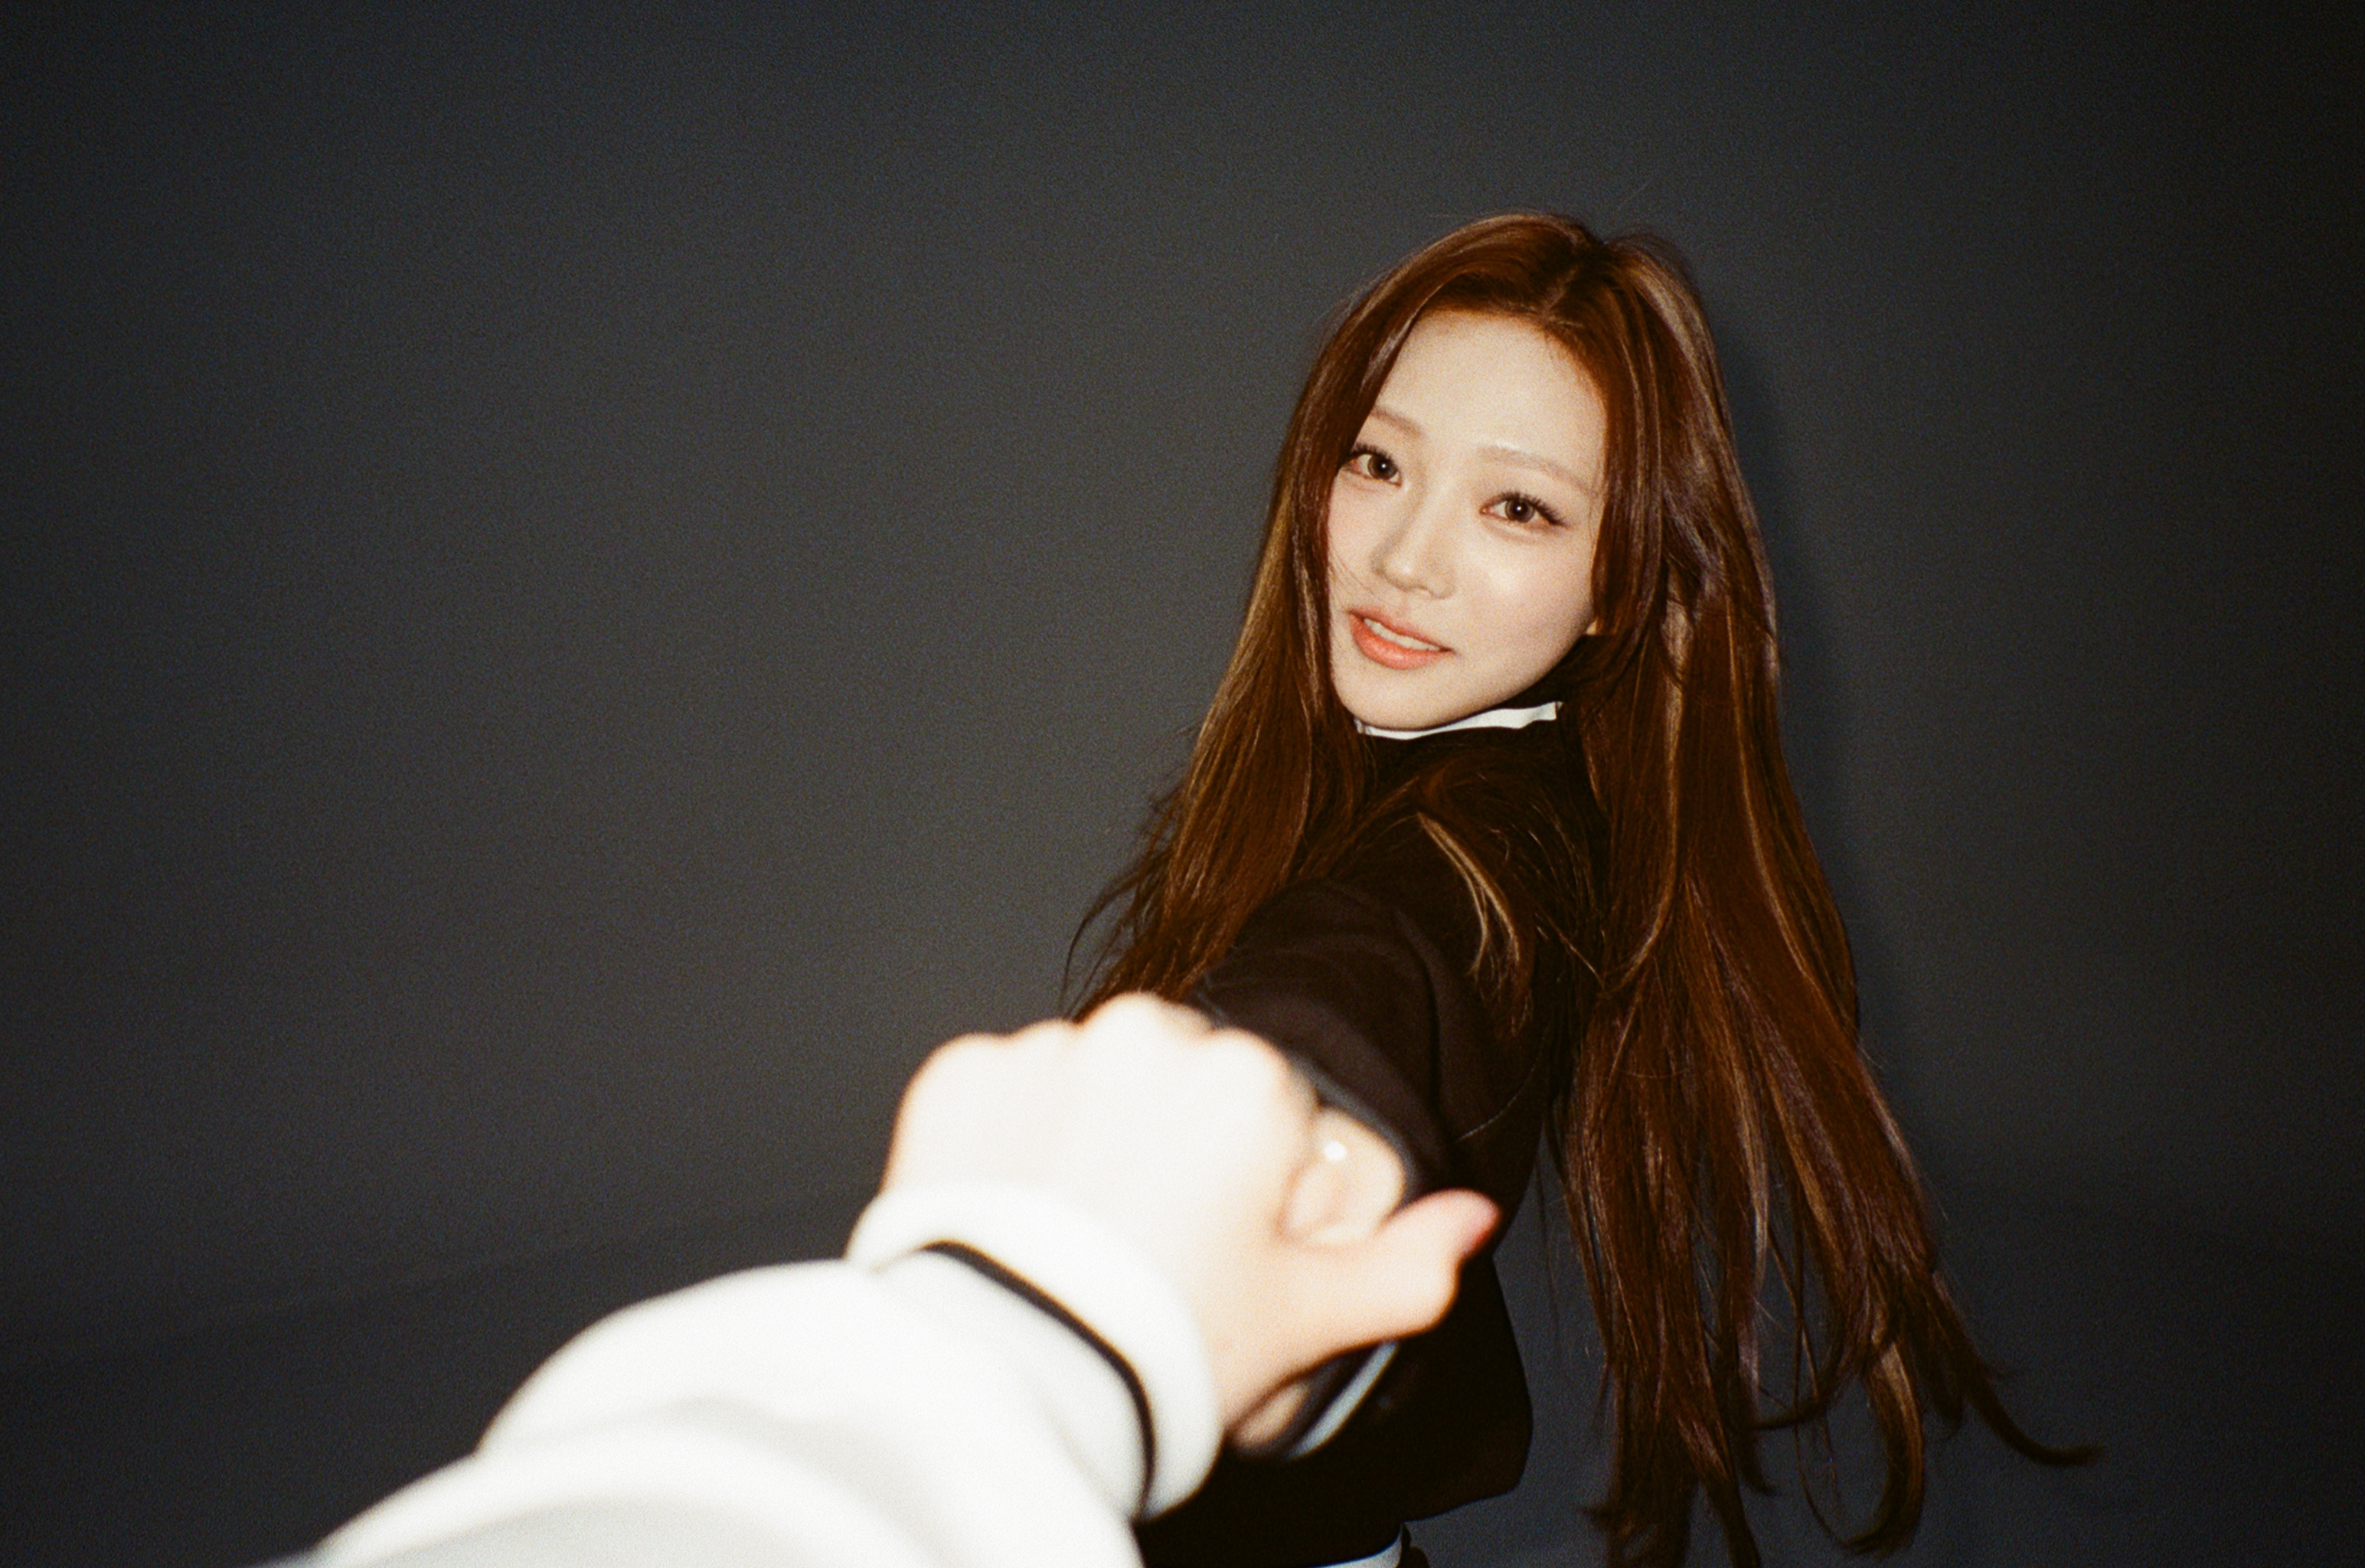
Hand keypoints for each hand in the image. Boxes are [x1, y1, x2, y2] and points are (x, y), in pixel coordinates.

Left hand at [884, 994, 1497, 1434]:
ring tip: (1075, 1239)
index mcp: (1248, 1077)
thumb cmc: (1168, 1348)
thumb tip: (1469, 1220)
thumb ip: (1405, 1265)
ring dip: (1084, 1138)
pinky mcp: (960, 1075)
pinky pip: (998, 1093)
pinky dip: (1002, 1142)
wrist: (1013, 1383)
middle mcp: (1148, 1034)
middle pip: (1175, 1081)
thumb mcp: (1307, 1318)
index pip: (1264, 1111)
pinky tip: (1016, 1215)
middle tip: (1145, 1250)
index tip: (1215, 1250)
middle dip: (1167, 1144)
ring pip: (1085, 1081)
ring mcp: (1048, 1050)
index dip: (1248, 1190)